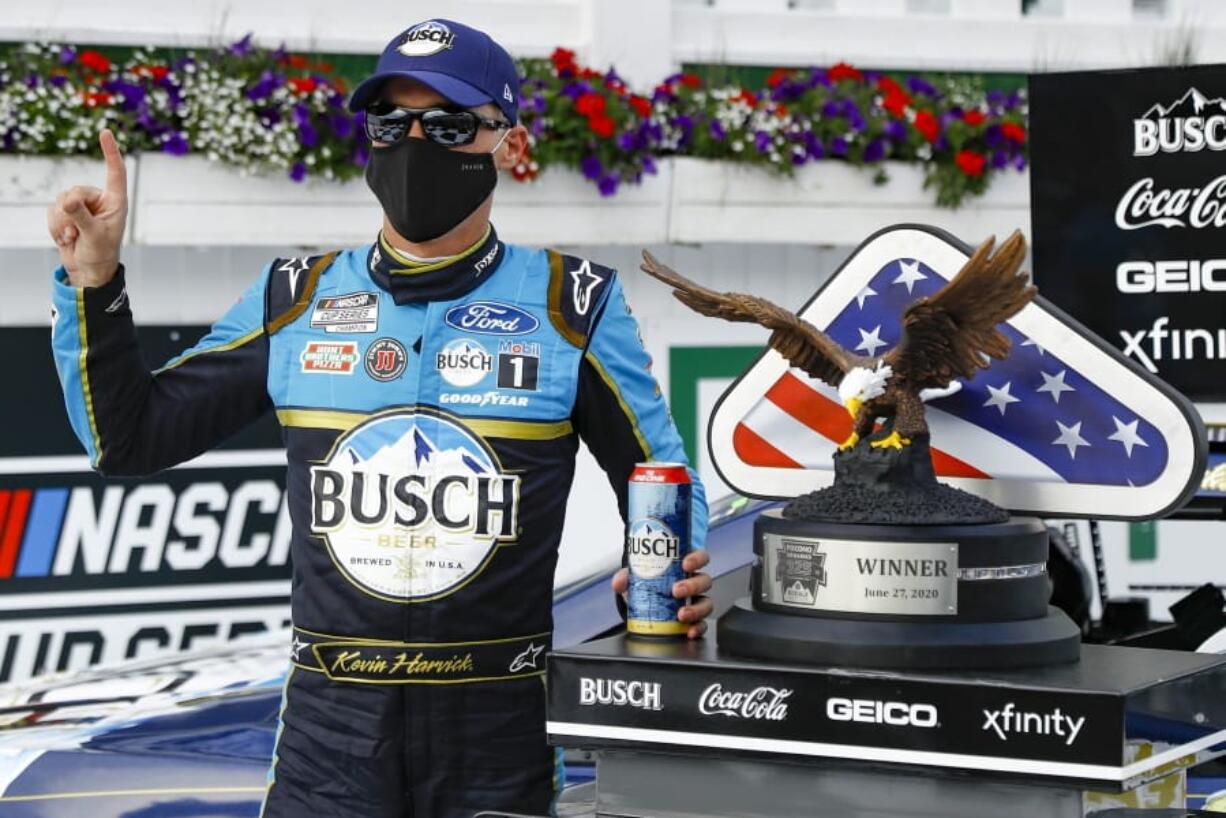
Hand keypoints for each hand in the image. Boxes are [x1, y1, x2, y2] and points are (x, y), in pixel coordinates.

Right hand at [47, 129, 127, 287]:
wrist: (88, 270)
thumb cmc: (100, 253)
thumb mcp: (93, 235)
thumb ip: (80, 216)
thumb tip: (67, 200)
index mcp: (116, 202)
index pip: (115, 172)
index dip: (110, 152)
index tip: (105, 132)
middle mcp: (99, 201)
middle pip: (76, 189)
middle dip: (71, 210)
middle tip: (75, 230)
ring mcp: (82, 207)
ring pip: (61, 199)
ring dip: (62, 222)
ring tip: (73, 237)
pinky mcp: (66, 214)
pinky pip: (52, 211)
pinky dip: (55, 227)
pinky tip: (66, 240)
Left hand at [611, 550, 714, 639]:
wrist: (643, 605)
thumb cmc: (648, 583)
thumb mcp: (636, 576)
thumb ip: (626, 577)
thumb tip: (619, 583)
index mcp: (685, 566)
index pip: (700, 557)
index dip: (697, 558)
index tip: (686, 563)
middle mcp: (694, 583)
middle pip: (704, 581)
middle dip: (692, 585)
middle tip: (676, 591)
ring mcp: (696, 601)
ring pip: (706, 603)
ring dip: (696, 609)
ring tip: (681, 614)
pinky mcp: (695, 619)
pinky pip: (703, 624)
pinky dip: (698, 628)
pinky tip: (689, 631)